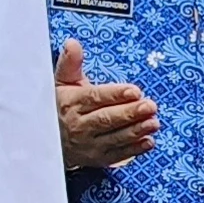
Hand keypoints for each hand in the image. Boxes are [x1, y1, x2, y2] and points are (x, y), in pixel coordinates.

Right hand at [55, 41, 157, 171]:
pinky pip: (118, 154)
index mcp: (72, 103)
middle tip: (150, 106)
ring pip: (115, 137)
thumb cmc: (61, 105)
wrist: (49, 139)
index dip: (115, 94)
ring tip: (153, 122)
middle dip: (130, 113)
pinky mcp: (98, 158)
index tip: (134, 90)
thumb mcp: (62, 82)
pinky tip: (148, 141)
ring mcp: (88, 144)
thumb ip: (71, 63)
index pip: (95, 98)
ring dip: (136, 131)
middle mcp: (79, 125)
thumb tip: (72, 44)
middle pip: (106, 119)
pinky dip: (134, 149)